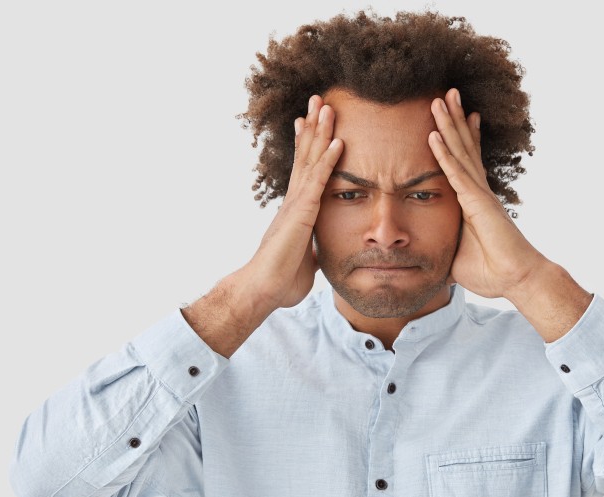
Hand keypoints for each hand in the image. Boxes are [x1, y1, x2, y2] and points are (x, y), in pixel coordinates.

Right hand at [244, 95, 343, 311]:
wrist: (265, 289)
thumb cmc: (282, 279)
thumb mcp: (305, 259)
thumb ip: (311, 249)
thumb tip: (315, 252)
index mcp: (295, 209)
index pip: (304, 170)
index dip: (308, 145)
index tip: (310, 123)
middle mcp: (293, 200)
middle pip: (305, 155)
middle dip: (312, 126)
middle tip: (319, 99)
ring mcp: (296, 203)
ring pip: (310, 159)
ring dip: (320, 131)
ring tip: (327, 105)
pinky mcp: (302, 212)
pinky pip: (319, 181)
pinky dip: (329, 160)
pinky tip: (337, 141)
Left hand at [427, 88, 545, 301]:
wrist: (516, 280)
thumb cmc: (491, 271)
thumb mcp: (457, 257)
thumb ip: (444, 249)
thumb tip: (427, 257)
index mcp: (475, 201)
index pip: (465, 162)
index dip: (458, 138)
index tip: (452, 116)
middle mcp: (478, 191)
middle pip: (464, 147)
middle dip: (454, 119)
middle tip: (445, 92)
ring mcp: (479, 195)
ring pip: (460, 152)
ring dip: (448, 125)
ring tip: (439, 99)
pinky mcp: (477, 204)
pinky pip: (457, 174)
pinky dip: (444, 154)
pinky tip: (434, 135)